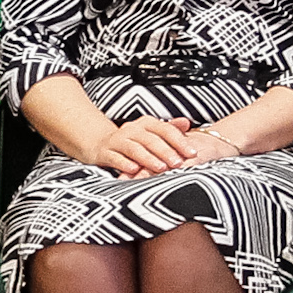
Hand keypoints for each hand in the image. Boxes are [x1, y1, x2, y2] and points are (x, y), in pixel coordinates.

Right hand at [87, 115, 201, 176]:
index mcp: (145, 123)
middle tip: (178, 163)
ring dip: (148, 158)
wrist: (99, 143)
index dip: (179, 141)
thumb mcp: (151, 133)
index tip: (193, 153)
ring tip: (160, 168)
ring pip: (134, 148)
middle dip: (166, 152)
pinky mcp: (105, 152)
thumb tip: (186, 122)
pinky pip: (115, 157)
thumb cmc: (132, 141)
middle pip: (151, 140)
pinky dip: (124, 163)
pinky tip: (134, 169)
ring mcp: (117, 141)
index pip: (165, 129)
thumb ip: (169, 129)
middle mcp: (131, 129)